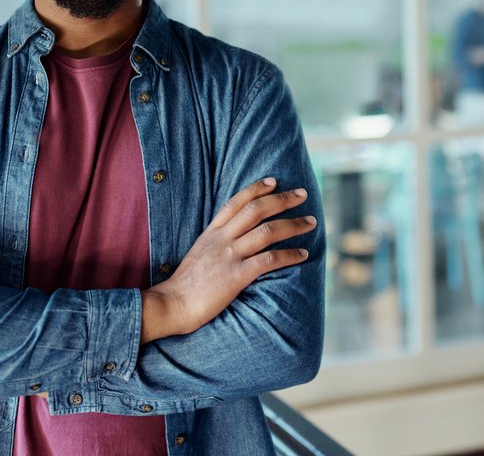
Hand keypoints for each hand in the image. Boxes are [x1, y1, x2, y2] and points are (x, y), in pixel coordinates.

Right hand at [140, 177, 314, 343]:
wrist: (173, 303)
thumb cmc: (186, 284)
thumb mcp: (199, 253)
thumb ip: (216, 243)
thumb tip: (234, 238)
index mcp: (211, 233)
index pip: (236, 202)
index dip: (256, 189)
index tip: (274, 181)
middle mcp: (221, 239)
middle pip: (256, 210)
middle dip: (282, 199)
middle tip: (302, 194)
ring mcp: (229, 256)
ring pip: (267, 231)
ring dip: (292, 225)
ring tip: (310, 222)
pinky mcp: (237, 276)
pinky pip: (269, 260)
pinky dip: (289, 255)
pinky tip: (302, 255)